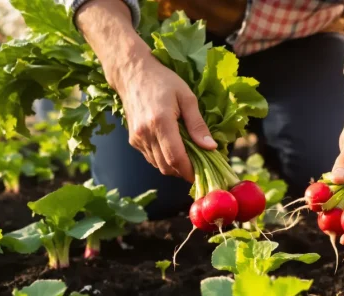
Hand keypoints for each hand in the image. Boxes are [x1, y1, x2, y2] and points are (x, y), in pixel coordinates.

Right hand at [113, 47, 216, 181]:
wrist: (132, 73)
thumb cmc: (163, 80)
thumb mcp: (187, 97)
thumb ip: (198, 124)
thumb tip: (211, 147)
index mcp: (160, 122)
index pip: (176, 158)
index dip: (190, 171)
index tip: (202, 173)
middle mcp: (145, 133)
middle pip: (167, 166)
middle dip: (183, 171)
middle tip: (198, 166)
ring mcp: (137, 138)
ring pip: (158, 165)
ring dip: (174, 166)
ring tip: (188, 157)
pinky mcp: (133, 140)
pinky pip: (151, 158)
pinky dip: (163, 159)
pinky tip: (172, 148)